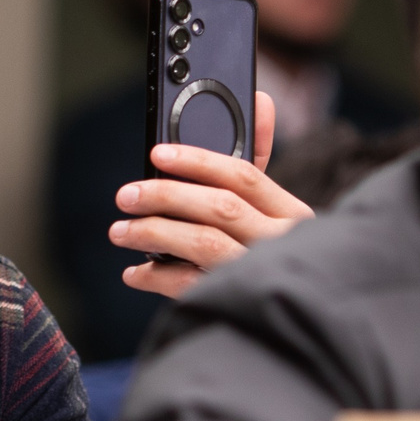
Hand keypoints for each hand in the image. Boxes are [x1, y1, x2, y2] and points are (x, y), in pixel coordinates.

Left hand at [111, 92, 310, 298]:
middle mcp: (280, 244)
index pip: (244, 176)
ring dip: (154, 235)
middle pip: (220, 208)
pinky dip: (157, 278)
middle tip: (126, 195)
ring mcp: (261, 276)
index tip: (157, 154)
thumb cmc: (274, 250)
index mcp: (291, 214)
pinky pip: (191, 288)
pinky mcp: (239, 307)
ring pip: (204, 245)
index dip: (197, 161)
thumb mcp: (275, 208)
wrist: (299, 321)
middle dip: (166, 196)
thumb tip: (261, 99)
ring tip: (120, 232)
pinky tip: (135, 273)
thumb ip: (258, 159)